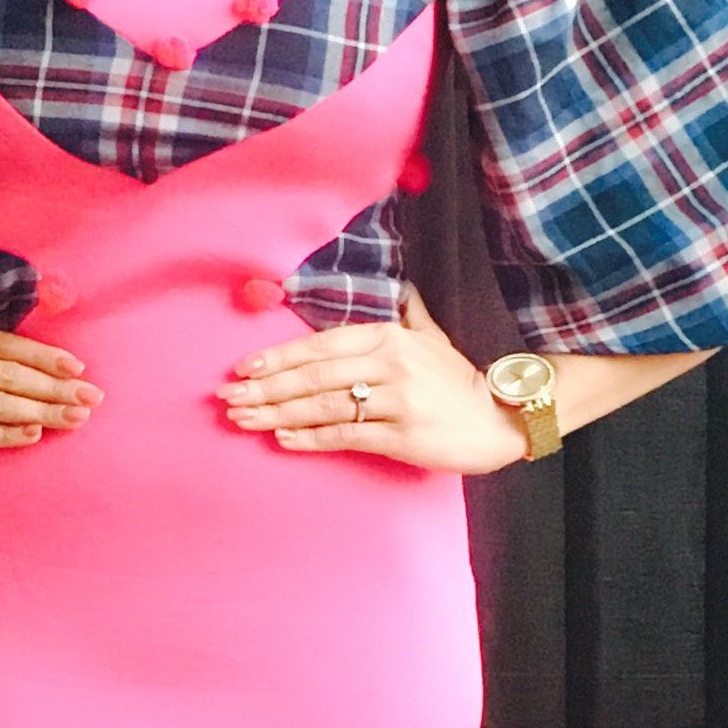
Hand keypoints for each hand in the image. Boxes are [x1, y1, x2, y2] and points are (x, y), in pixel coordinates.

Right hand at [0, 321, 97, 457]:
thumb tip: (23, 359)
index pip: (4, 346)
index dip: (43, 356)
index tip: (77, 366)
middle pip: (8, 376)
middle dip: (55, 387)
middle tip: (92, 397)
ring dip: (41, 411)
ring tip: (75, 418)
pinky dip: (7, 433)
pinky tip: (34, 434)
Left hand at [216, 280, 524, 469]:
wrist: (499, 418)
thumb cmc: (458, 380)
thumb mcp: (432, 338)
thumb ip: (409, 314)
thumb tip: (402, 289)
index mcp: (389, 336)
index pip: (321, 345)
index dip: (278, 356)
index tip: (243, 368)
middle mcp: (390, 365)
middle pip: (314, 376)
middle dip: (265, 388)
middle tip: (228, 400)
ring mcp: (396, 401)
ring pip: (324, 407)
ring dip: (277, 414)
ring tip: (243, 420)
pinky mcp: (402, 436)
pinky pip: (345, 436)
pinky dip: (310, 438)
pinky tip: (282, 438)